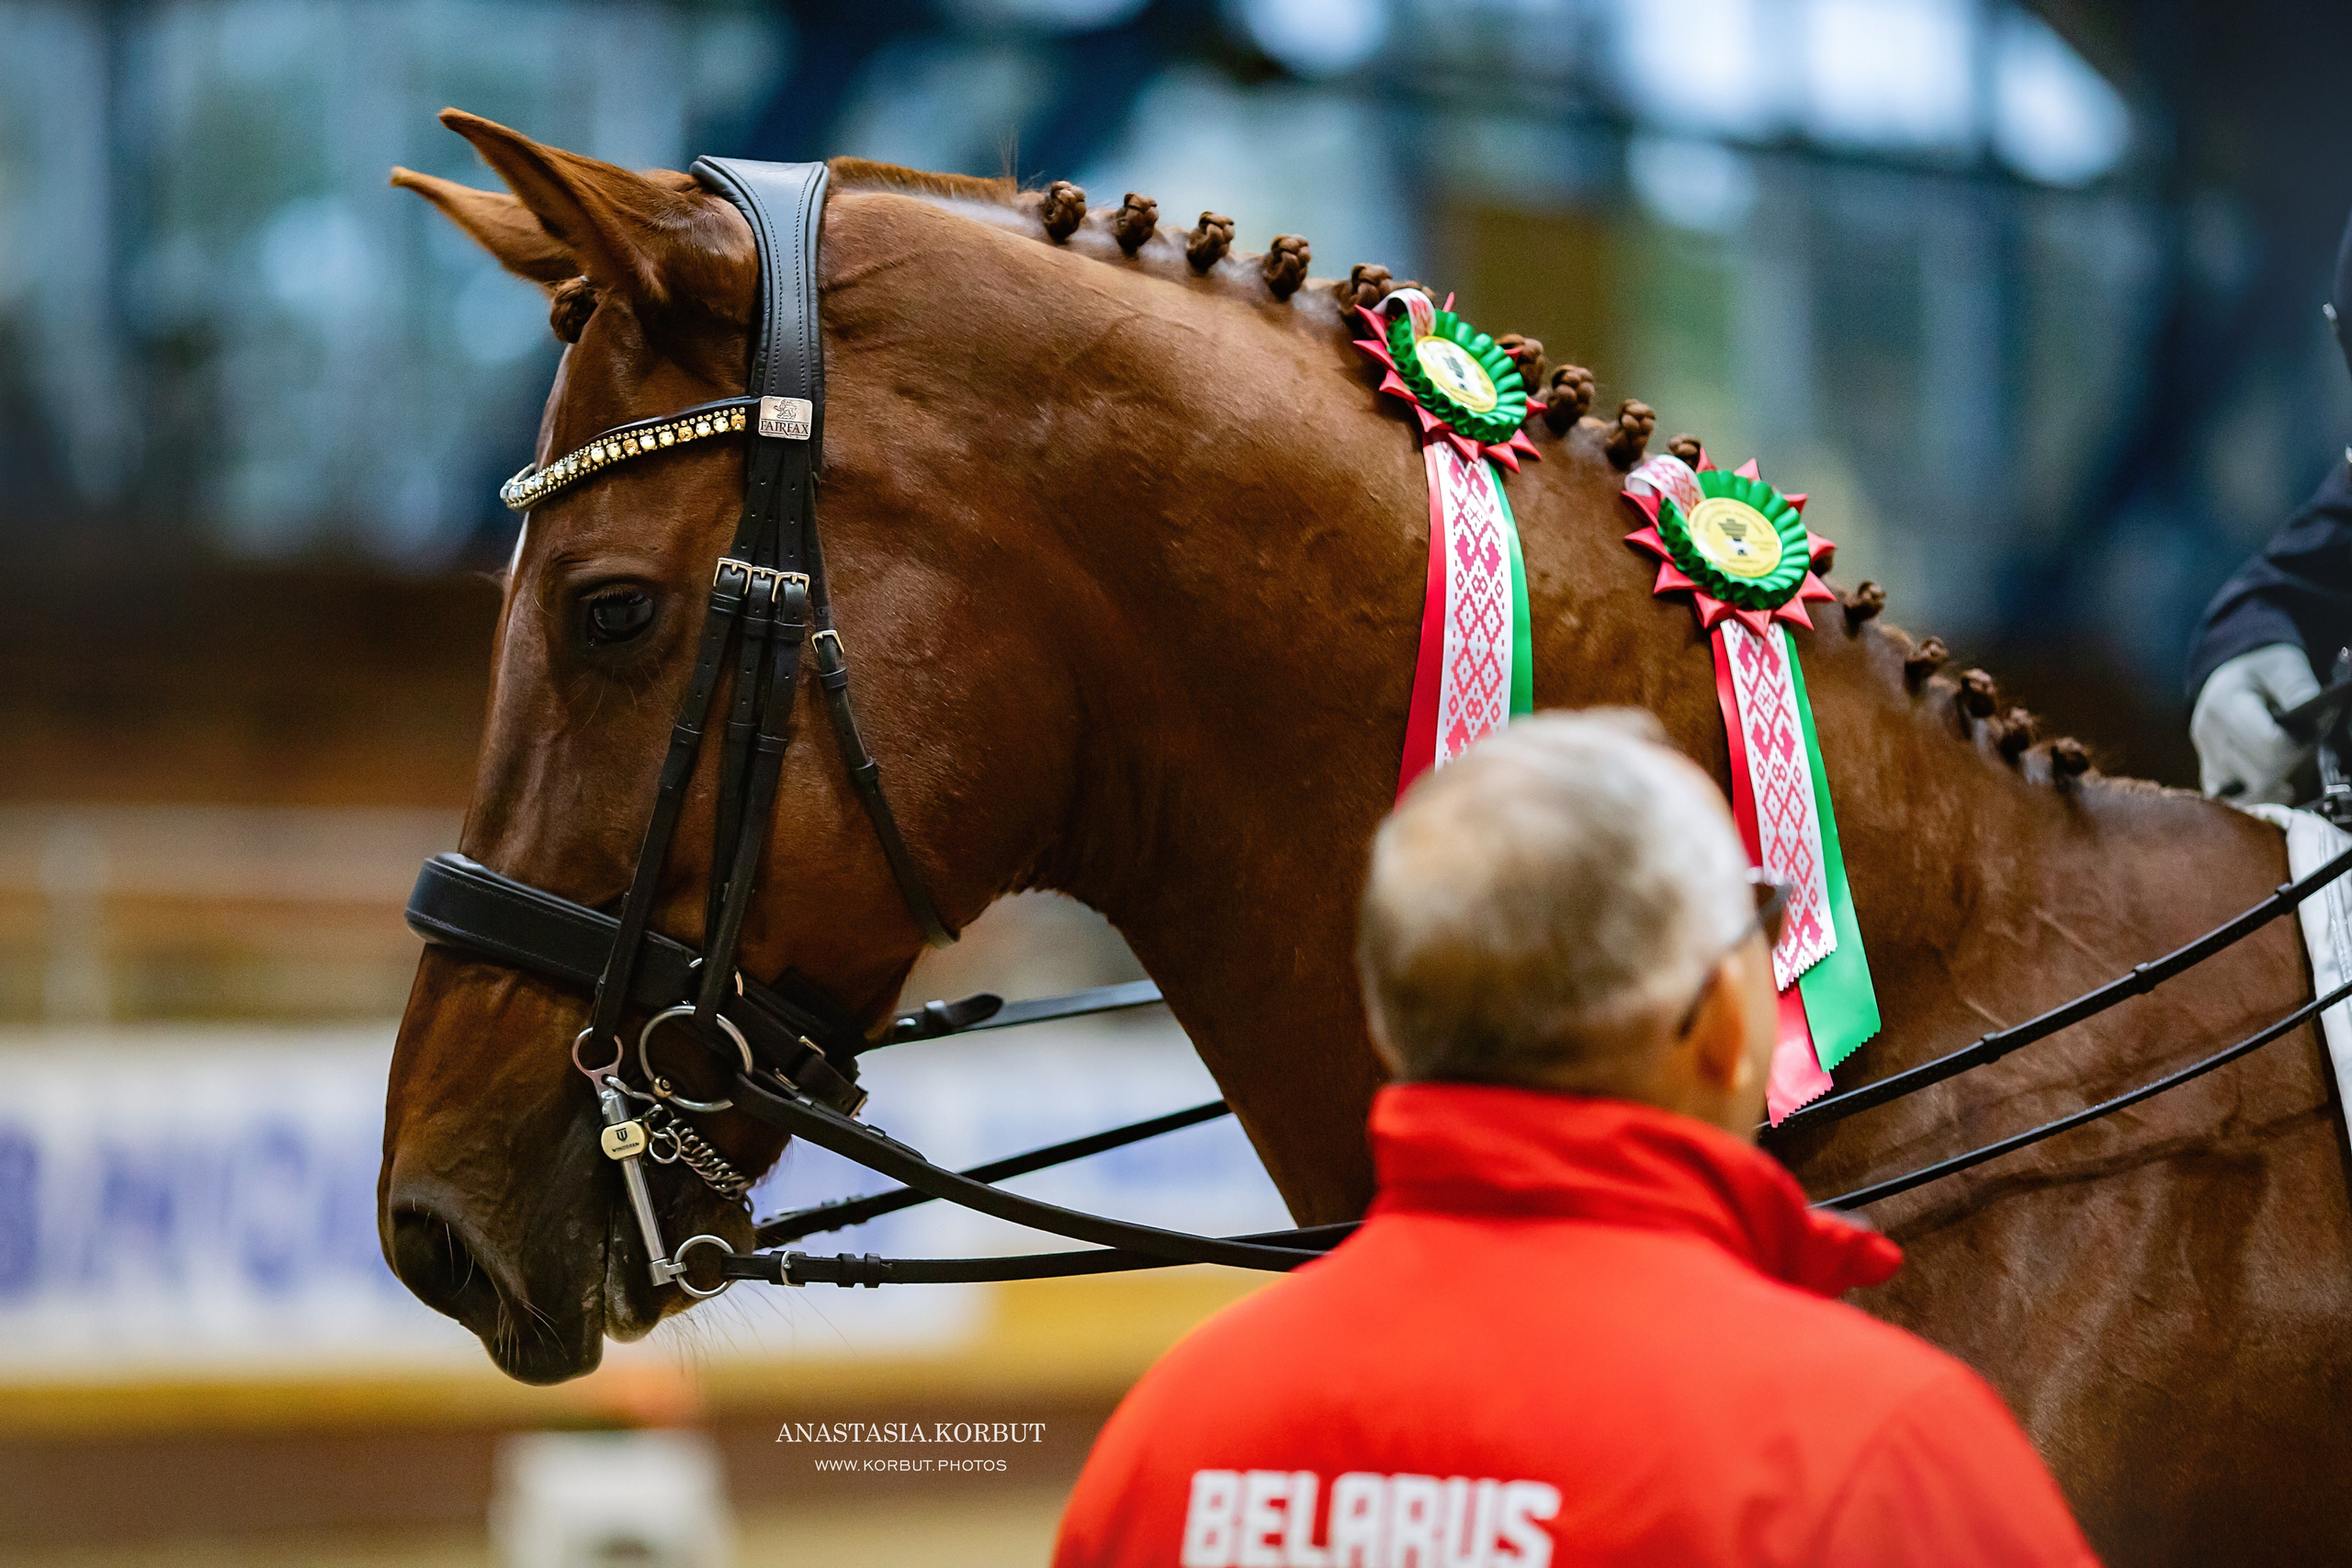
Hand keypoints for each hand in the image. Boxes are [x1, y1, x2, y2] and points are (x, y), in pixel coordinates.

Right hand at [2192, 644, 2320, 803]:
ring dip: (2277, 778)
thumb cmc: (2263, 670)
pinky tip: (2271, 782)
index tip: (2310, 734)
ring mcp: (2206, 753)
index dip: (2299, 745)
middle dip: (2292, 762)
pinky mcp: (2207, 767)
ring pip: (2250, 787)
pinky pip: (2229, 795)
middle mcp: (2209, 732)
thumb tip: (2320, 716)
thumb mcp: (2286, 667)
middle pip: (2261, 771)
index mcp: (2226, 702)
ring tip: (2287, 758)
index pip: (2268, 744)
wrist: (2232, 672)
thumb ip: (2301, 689)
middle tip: (2304, 745)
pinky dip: (2254, 793)